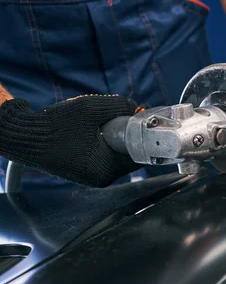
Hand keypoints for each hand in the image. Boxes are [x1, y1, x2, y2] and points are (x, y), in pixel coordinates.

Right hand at [0, 95, 140, 186]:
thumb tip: (136, 107)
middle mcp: (101, 178)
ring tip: (108, 119)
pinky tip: (98, 127)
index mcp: (106, 170)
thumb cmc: (54, 125)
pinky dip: (105, 140)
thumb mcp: (91, 108)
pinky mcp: (84, 169)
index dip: (144, 134)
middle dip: (130, 133)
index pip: (139, 154)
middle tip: (127, 114)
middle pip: (129, 154)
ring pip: (117, 153)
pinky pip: (104, 154)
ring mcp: (92, 175)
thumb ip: (119, 106)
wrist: (22, 135)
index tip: (144, 118)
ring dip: (117, 136)